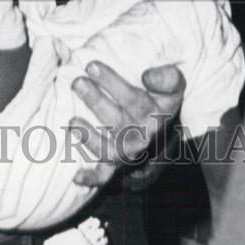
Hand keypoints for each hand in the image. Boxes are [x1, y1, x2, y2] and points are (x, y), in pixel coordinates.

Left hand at [70, 62, 184, 187]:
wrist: (163, 124)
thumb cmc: (160, 96)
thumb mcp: (173, 84)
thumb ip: (166, 77)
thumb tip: (147, 77)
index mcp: (157, 113)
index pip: (134, 98)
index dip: (112, 83)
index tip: (91, 65)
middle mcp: (143, 135)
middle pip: (118, 120)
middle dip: (95, 101)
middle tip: (77, 82)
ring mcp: (129, 151)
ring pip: (110, 149)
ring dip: (90, 138)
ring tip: (72, 122)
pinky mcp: (117, 163)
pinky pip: (106, 176)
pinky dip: (91, 178)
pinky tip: (75, 176)